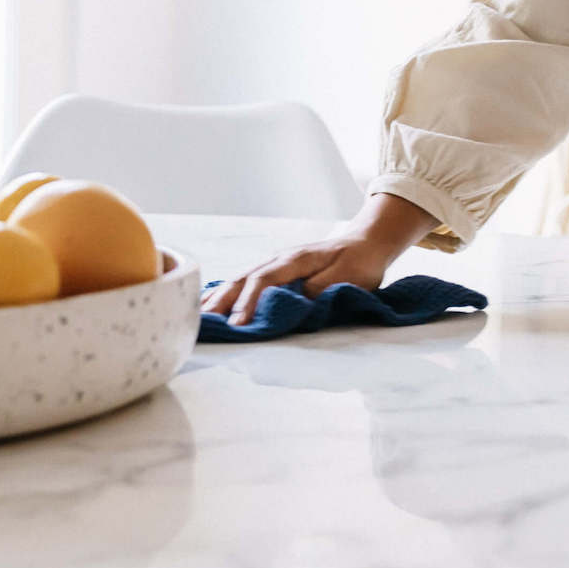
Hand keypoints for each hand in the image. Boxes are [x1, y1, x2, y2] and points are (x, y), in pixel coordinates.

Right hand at [199, 229, 398, 324]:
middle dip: (223, 300)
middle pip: (244, 277)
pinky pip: (247, 280)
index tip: (238, 325)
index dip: (249, 302)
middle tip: (204, 323)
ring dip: (220, 296)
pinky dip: (229, 291)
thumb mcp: (347, 277)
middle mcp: (281, 257)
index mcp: (296, 258)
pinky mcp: (278, 269)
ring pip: (241, 278)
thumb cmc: (360, 262)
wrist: (368, 242)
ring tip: (200, 315)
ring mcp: (277, 262)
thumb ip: (319, 290)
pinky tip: (214, 301)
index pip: (264, 279)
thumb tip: (292, 303)